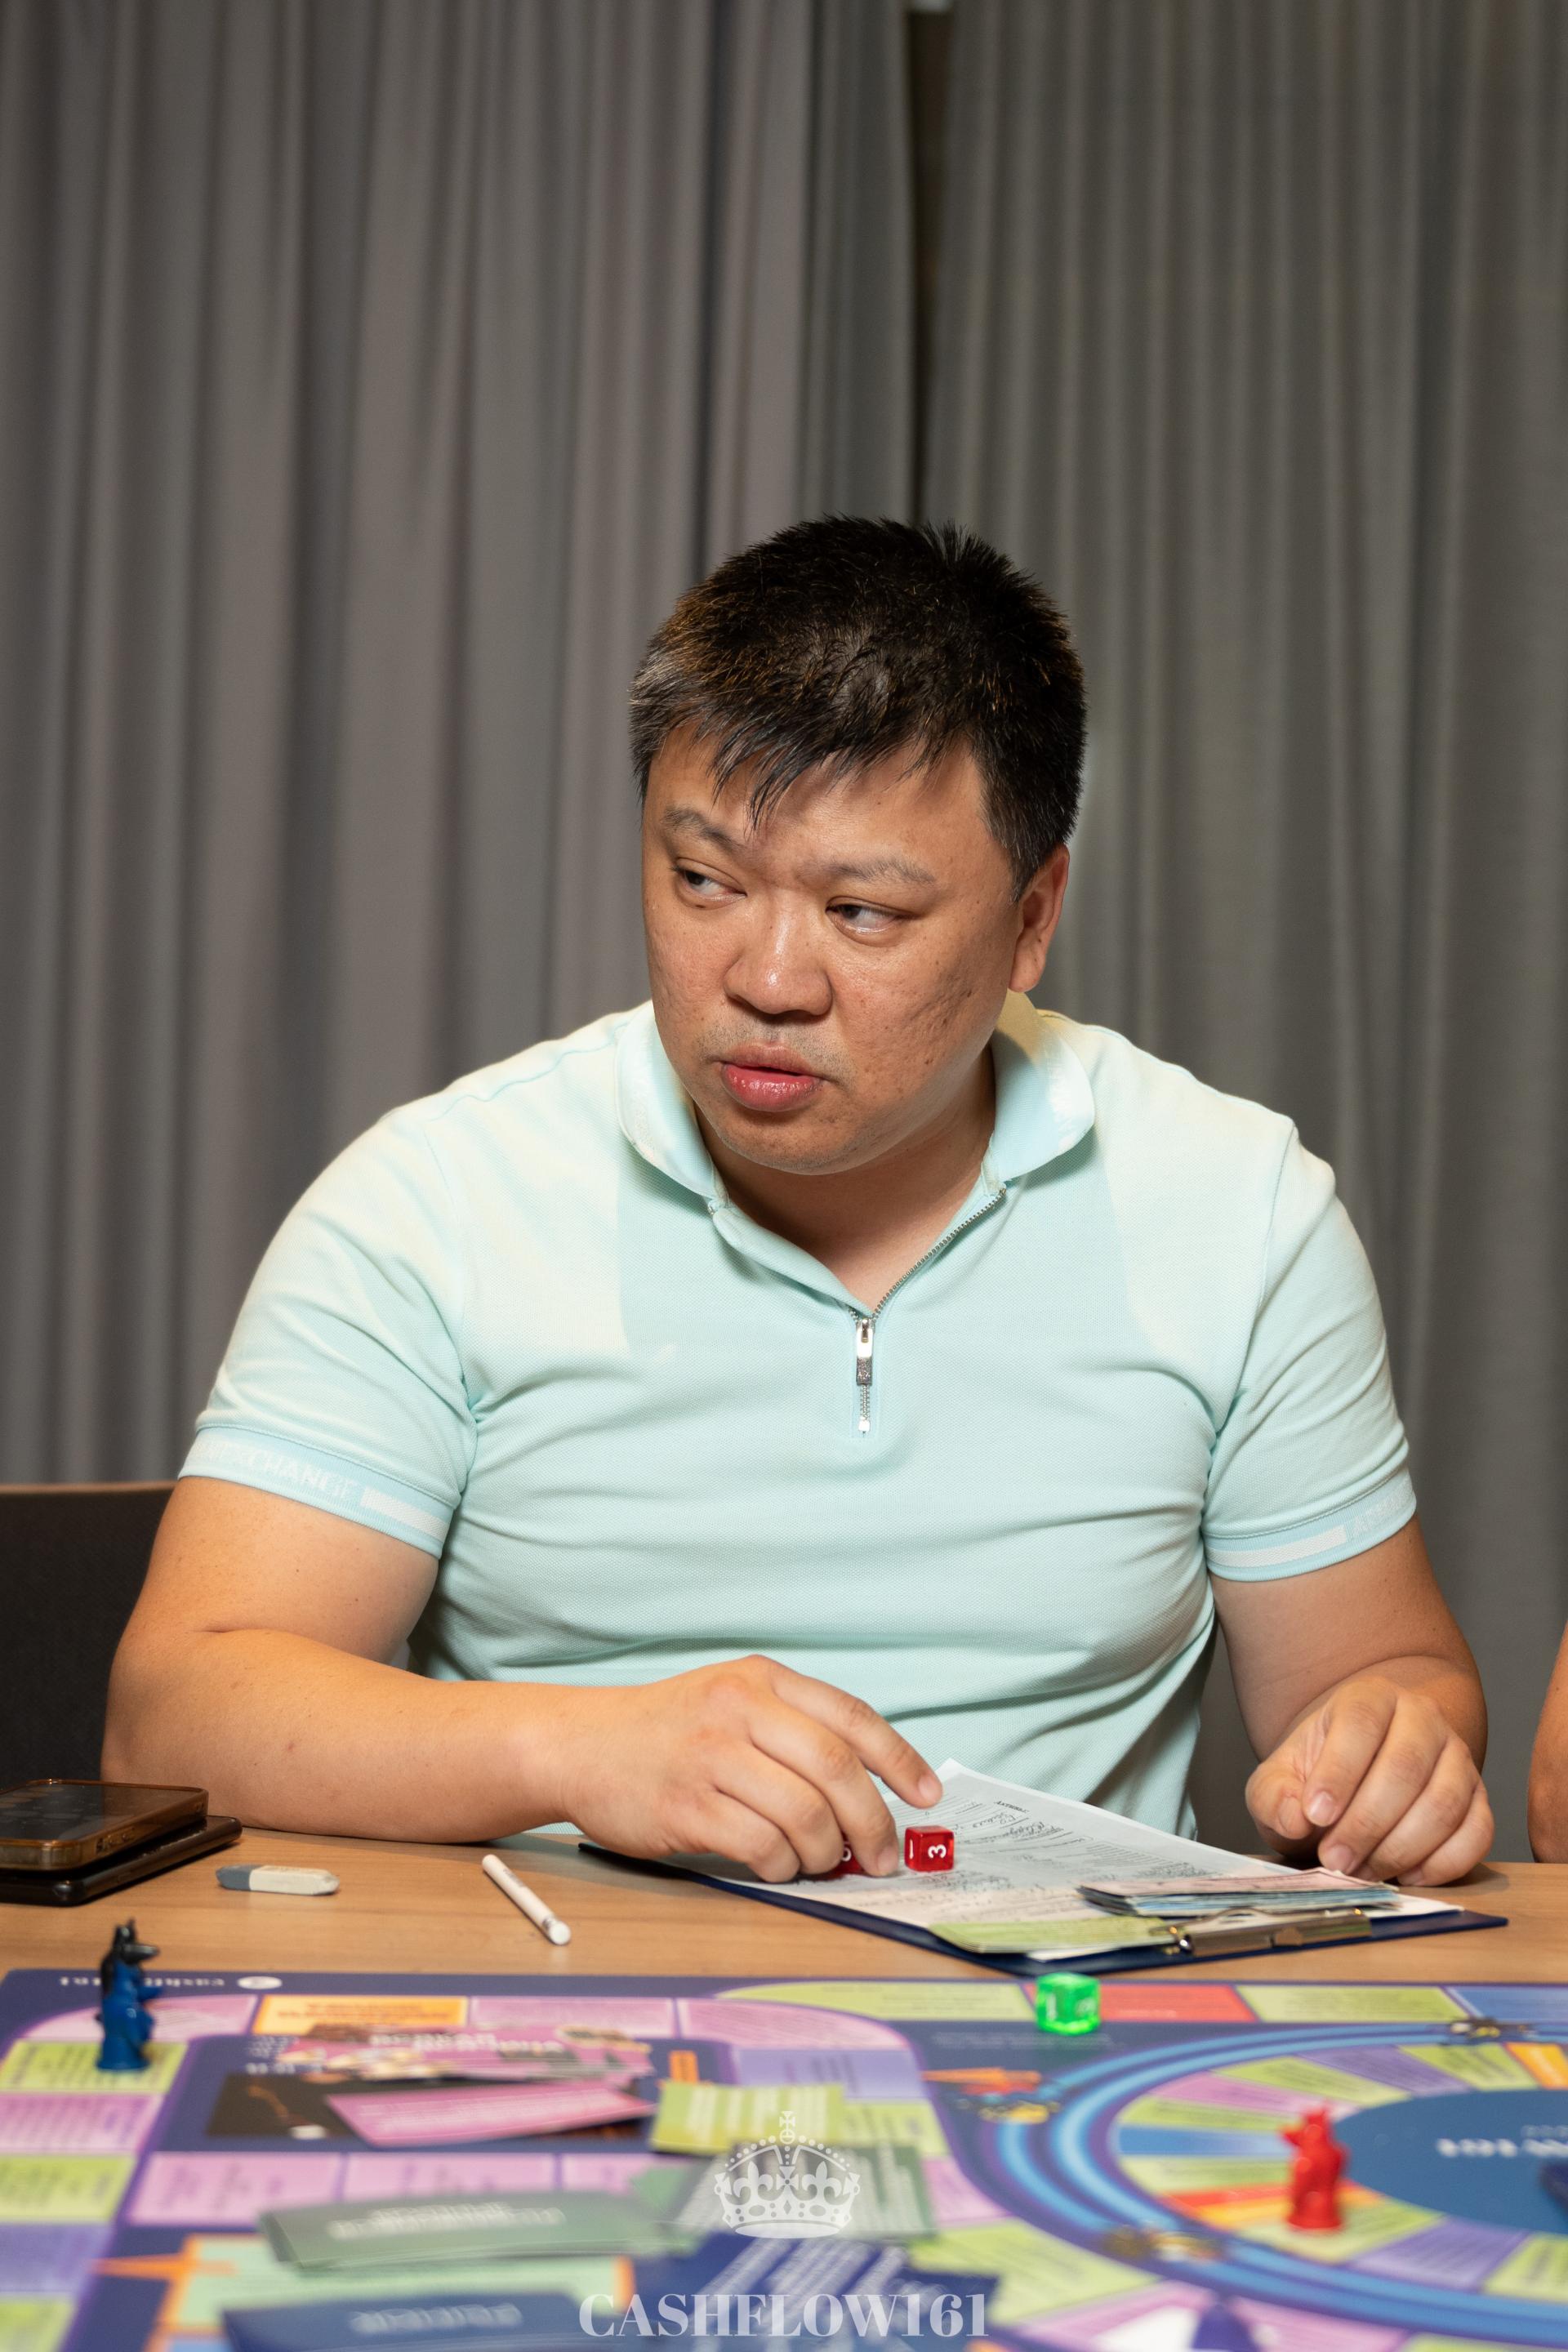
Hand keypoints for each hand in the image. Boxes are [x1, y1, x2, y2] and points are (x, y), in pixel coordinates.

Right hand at [541, 1655, 940, 1882]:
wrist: (580, 1745)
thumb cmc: (668, 1731)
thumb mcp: (733, 1699)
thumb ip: (793, 1728)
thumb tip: (871, 1789)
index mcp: (761, 1679)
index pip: (851, 1717)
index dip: (900, 1760)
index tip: (927, 1796)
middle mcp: (740, 1709)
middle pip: (837, 1770)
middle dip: (873, 1822)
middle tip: (883, 1856)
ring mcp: (710, 1756)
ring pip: (804, 1814)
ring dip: (825, 1851)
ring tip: (820, 1862)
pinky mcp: (685, 1805)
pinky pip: (760, 1846)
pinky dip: (782, 1866)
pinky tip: (776, 1866)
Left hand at [1245, 1676, 1491, 1885]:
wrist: (1359, 1778)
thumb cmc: (1317, 1778)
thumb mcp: (1279, 1781)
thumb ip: (1273, 1796)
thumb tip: (1294, 1818)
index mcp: (1369, 1698)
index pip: (1360, 1724)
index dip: (1339, 1772)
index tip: (1315, 1815)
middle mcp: (1422, 1718)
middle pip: (1405, 1768)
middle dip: (1367, 1823)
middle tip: (1335, 1860)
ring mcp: (1457, 1757)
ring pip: (1443, 1803)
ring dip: (1400, 1848)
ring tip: (1361, 1871)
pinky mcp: (1479, 1799)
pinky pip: (1477, 1833)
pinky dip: (1444, 1863)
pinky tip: (1406, 1876)